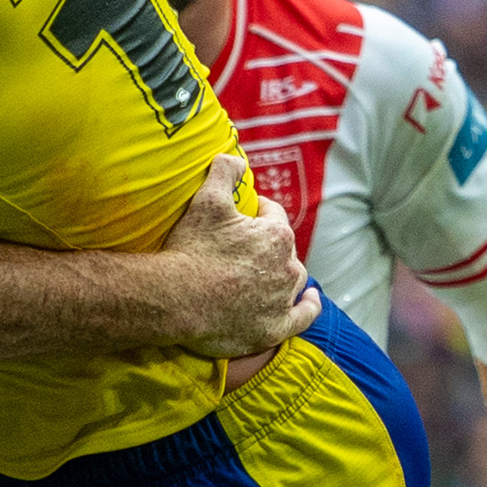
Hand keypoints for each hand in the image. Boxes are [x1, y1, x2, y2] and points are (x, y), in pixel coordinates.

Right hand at [163, 155, 320, 357]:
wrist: (174, 299)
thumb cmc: (191, 250)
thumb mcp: (206, 201)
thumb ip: (225, 172)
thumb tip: (236, 158)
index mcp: (277, 235)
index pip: (274, 216)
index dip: (258, 213)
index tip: (243, 218)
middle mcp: (287, 267)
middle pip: (285, 250)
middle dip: (269, 246)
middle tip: (244, 250)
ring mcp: (282, 300)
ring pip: (293, 281)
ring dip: (285, 275)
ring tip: (271, 274)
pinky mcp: (275, 328)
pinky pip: (303, 316)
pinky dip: (309, 307)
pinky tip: (311, 300)